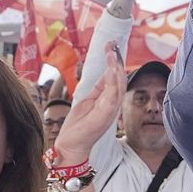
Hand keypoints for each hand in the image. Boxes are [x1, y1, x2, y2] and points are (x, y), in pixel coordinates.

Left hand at [53, 42, 126, 163]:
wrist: (71, 146)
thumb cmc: (78, 126)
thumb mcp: (88, 100)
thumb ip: (99, 88)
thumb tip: (107, 72)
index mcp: (108, 100)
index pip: (115, 77)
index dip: (114, 61)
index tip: (111, 45)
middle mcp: (113, 104)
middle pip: (120, 79)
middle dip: (117, 61)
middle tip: (112, 45)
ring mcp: (110, 110)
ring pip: (119, 86)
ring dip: (116, 68)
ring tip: (112, 53)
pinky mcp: (105, 116)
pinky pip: (113, 96)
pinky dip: (114, 82)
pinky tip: (112, 70)